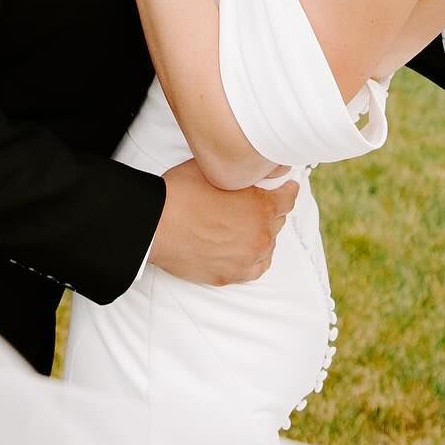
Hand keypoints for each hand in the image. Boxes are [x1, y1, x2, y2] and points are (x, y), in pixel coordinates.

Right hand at [149, 159, 297, 285]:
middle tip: (251, 205)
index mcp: (261, 207)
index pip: (289, 197)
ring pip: (267, 246)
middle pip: (277, 221)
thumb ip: (241, 173)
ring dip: (260, 235)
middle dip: (268, 211)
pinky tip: (243, 249)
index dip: (285, 189)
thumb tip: (250, 169)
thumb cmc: (180, 194)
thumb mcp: (216, 170)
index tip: (283, 187)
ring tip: (242, 227)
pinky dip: (253, 258)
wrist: (155, 224)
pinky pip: (255, 268)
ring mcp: (247, 258)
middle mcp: (260, 235)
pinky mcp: (231, 275)